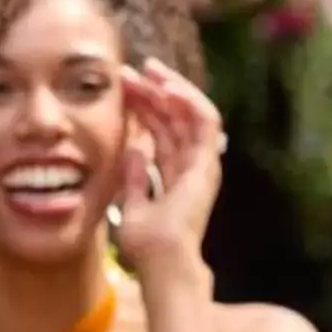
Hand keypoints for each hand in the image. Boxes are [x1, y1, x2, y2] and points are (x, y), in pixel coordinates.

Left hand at [110, 57, 225, 270]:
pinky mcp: (208, 162)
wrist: (162, 261)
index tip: (124, 87)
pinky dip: (189, 100)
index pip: (162, 129)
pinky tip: (168, 86)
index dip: (145, 106)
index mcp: (175, 174)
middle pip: (174, 117)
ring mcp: (202, 163)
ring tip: (151, 70)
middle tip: (132, 70)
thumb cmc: (147, 244)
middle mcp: (192, 165)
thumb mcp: (132, 203)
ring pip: (192, 112)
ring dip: (173, 88)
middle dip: (154, 91)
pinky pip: (205, 121)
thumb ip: (135, 177)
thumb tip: (131, 149)